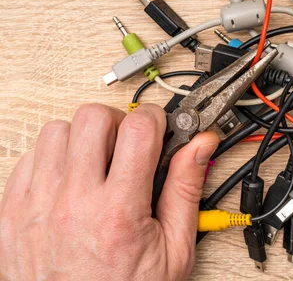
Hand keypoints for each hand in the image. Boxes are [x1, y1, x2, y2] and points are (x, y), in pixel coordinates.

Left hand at [0, 103, 218, 280]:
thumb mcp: (173, 249)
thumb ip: (186, 189)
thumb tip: (199, 147)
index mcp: (118, 211)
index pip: (139, 130)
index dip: (156, 120)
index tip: (160, 130)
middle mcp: (72, 202)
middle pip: (94, 118)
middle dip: (119, 122)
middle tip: (129, 145)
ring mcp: (37, 205)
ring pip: (57, 130)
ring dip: (84, 138)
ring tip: (99, 163)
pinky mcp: (12, 212)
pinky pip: (30, 157)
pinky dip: (54, 158)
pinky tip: (72, 180)